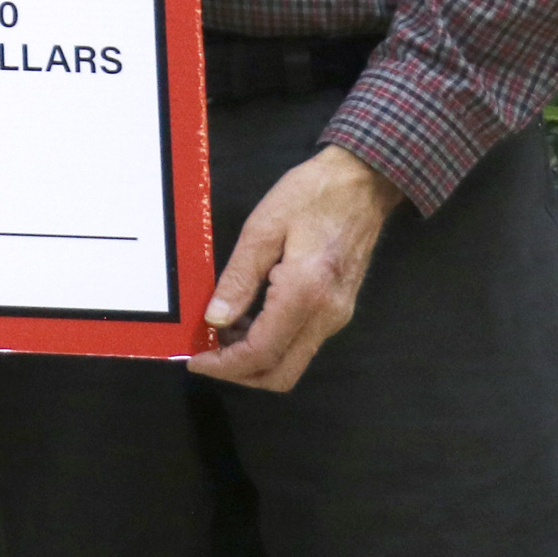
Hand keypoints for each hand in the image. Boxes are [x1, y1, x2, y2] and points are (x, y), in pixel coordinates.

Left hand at [189, 145, 400, 391]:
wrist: (363, 183)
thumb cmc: (310, 196)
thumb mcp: (263, 228)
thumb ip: (239, 277)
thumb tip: (214, 319)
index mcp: (306, 294)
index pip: (262, 352)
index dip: (225, 365)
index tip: (195, 361)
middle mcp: (327, 316)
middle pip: (282, 373)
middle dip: (239, 373)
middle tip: (206, 354)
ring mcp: (337, 316)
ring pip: (293, 361)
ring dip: (255, 358)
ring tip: (220, 331)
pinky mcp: (339, 309)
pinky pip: (302, 341)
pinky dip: (271, 342)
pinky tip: (247, 318)